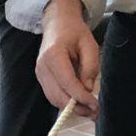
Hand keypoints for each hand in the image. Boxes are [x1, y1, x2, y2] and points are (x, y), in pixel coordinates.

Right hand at [36, 0, 100, 115]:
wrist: (57, 23)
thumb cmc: (74, 32)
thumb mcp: (89, 45)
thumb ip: (89, 67)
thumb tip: (88, 89)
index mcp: (54, 55)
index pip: (67, 83)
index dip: (81, 97)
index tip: (95, 105)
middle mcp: (42, 66)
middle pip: (58, 95)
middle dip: (77, 107)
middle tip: (94, 113)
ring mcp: (39, 73)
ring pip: (53, 99)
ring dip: (71, 108)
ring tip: (89, 110)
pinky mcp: (41, 78)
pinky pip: (52, 95)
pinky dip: (65, 102)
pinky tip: (79, 103)